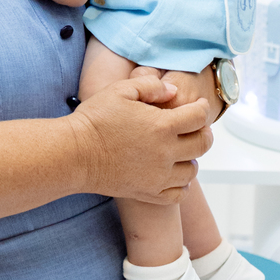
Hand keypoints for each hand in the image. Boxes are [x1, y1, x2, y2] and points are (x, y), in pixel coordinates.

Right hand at [70, 69, 212, 205]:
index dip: (203, 108)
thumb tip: (172, 91)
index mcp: (162, 126)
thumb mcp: (120, 90)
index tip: (199, 106)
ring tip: (181, 151)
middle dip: (204, 133)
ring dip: (191, 158)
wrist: (74, 154)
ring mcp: (158, 176)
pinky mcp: (148, 192)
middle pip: (202, 144)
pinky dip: (182, 185)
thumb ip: (150, 86)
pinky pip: (178, 194)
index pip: (199, 117)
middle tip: (197, 128)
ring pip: (192, 170)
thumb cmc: (94, 120)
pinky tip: (173, 174)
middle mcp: (165, 153)